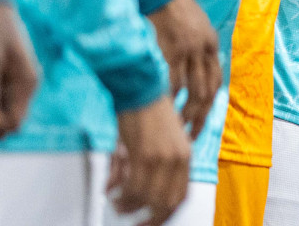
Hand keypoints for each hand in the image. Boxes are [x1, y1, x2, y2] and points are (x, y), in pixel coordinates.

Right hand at [109, 95, 190, 225]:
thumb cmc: (145, 110)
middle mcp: (179, 158)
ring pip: (148, 199)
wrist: (139, 86)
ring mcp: (163, 157)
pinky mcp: (145, 153)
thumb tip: (121, 190)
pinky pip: (133, 187)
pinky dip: (121, 195)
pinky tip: (112, 192)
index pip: (181, 197)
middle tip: (133, 222)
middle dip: (149, 219)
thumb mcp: (156, 141)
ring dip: (129, 206)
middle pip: (167, 204)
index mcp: (186, 155)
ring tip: (117, 202)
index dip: (165, 215)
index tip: (150, 222)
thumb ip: (146, 168)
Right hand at [147, 0, 220, 138]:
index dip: (210, 104)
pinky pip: (174, 82)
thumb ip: (197, 47)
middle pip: (208, 91)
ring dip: (186, 113)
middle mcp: (204, 49)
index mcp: (211, 44)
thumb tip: (192, 71)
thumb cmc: (172, 8)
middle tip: (190, 134)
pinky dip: (171, 99)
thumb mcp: (194, 26)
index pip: (217, 81)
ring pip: (193, 90)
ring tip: (177, 127)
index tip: (201, 120)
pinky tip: (164, 110)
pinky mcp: (172, 50)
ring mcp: (190, 51)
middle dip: (200, 116)